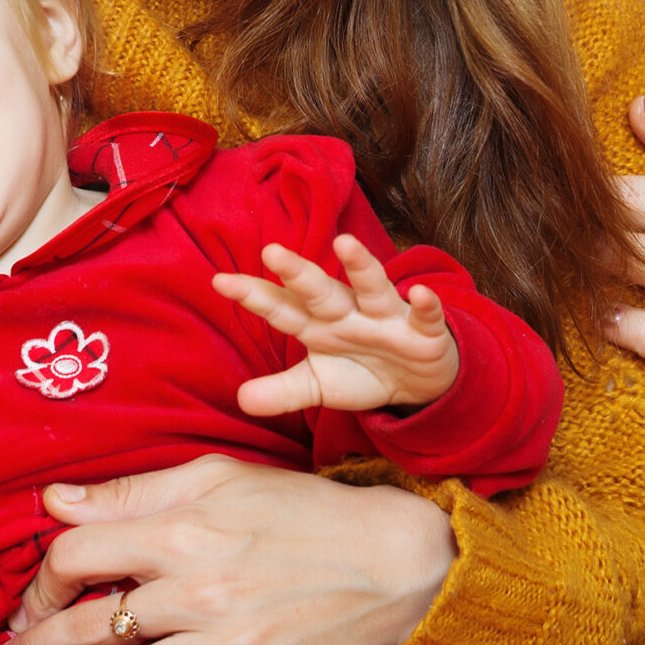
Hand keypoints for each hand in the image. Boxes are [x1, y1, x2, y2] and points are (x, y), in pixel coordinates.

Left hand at [0, 456, 451, 644]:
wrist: (395, 567)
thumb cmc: (305, 514)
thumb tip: (55, 501)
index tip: (35, 593)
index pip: (74, 555)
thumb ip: (134, 492)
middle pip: (81, 628)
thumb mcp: (222, 478)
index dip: (42, 577)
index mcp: (182, 532)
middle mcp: (193, 594)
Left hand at [212, 235, 457, 414]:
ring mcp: (386, 318)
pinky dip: (425, 305)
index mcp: (319, 325)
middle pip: (320, 291)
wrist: (417, 383)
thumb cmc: (362, 372)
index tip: (219, 282)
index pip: (282, 308)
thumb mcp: (318, 386)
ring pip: (372, 287)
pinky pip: (425, 316)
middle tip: (271, 251)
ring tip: (345, 243)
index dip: (254, 296)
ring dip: (361, 265)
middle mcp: (349, 314)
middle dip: (298, 273)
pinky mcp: (423, 331)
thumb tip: (240, 400)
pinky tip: (419, 294)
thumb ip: (282, 391)